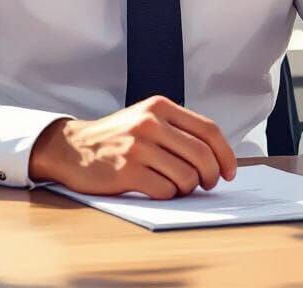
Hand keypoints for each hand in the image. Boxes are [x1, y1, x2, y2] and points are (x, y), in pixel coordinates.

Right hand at [28, 95, 236, 198]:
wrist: (73, 147)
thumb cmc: (117, 137)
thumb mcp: (146, 118)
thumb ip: (177, 129)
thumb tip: (216, 157)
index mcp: (159, 107)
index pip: (208, 130)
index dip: (225, 154)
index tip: (229, 171)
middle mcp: (150, 123)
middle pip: (202, 155)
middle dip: (211, 176)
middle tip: (207, 184)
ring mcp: (138, 146)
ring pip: (186, 177)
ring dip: (187, 188)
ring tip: (175, 185)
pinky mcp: (127, 171)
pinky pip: (165, 191)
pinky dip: (167, 195)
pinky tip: (156, 188)